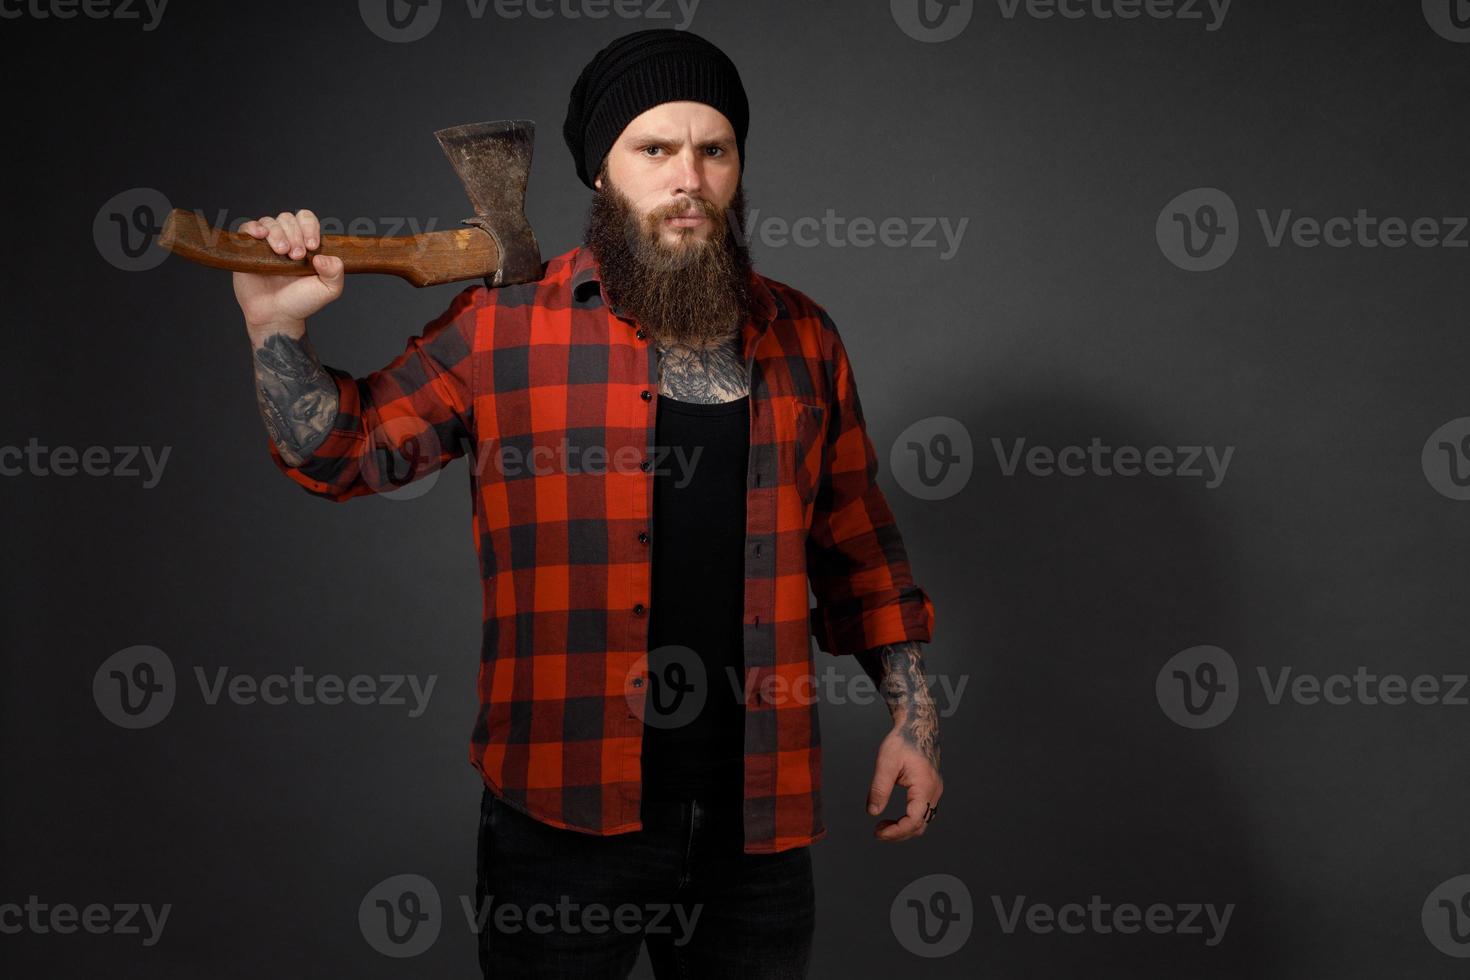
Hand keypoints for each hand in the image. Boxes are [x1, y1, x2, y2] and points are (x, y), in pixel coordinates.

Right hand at [232, 209, 344, 335]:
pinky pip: (247, 227)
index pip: (306, 219)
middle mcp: (286, 239)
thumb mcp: (328, 290)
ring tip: (281, 252)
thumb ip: (335, 272)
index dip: (309, 227)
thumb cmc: (301, 302)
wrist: (277, 316)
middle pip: (288, 219)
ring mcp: (266, 243)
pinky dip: (254, 227)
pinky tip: (261, 235)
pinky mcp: (248, 249)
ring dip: (277, 234)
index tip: (312, 247)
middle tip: (296, 256)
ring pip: (270, 222)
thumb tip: (324, 258)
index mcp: (305, 243)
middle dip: (294, 234)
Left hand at [867, 724, 942, 841]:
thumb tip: (873, 812)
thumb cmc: (903, 740)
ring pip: (923, 821)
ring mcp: (935, 791)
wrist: (918, 725)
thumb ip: (879, 789)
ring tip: (883, 825)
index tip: (878, 832)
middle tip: (878, 832)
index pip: (914, 820)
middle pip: (921, 826)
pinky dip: (909, 820)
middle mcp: (934, 791)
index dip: (896, 831)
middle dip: (899, 833)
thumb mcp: (886, 763)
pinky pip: (923, 812)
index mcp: (925, 786)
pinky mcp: (931, 789)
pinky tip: (894, 817)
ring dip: (904, 828)